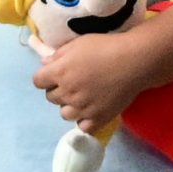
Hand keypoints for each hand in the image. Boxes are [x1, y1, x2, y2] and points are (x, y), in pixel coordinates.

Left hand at [31, 32, 153, 135]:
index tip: (55, 74)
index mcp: (60, 72)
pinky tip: (91, 111)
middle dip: (58, 89)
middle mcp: (67, 92)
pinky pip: (83, 127)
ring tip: (83, 97)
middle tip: (74, 82)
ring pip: (64, 114)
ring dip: (70, 106)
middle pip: (51, 97)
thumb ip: (58, 55)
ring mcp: (82, 108)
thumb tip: (45, 65)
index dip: (45, 77)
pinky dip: (85, 120)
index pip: (37, 81)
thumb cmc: (106, 47)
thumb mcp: (78, 43)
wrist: (135, 61)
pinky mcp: (98, 119)